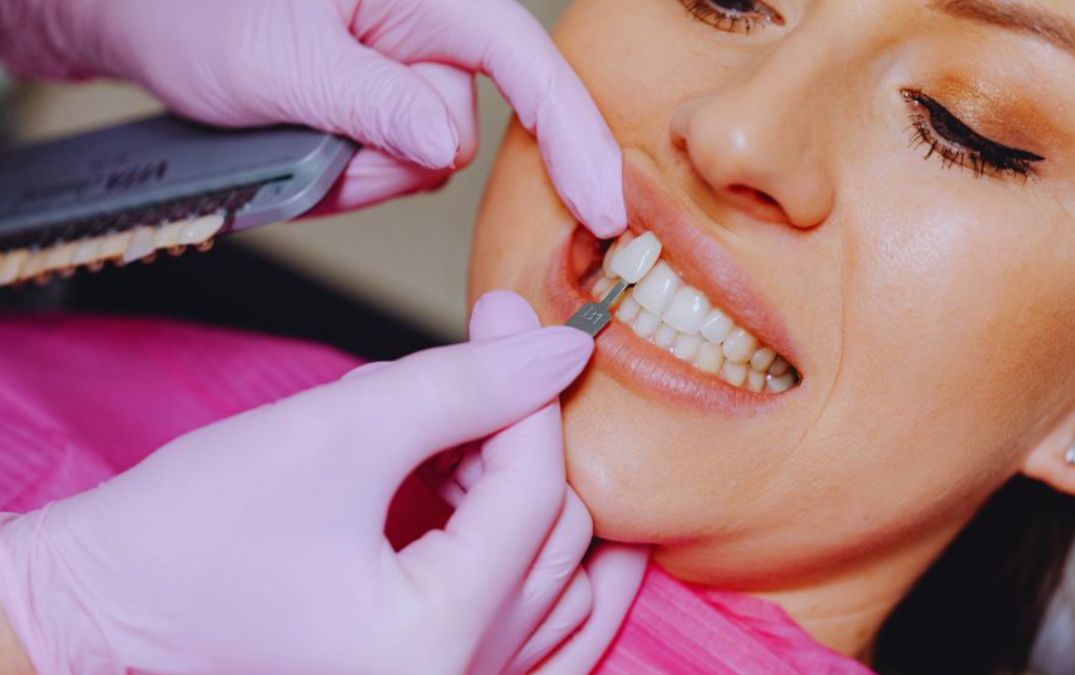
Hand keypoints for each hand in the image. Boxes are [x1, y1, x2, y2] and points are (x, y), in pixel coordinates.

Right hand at [0, 294, 633, 673]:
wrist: (104, 608)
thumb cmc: (187, 533)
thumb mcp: (336, 432)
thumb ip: (462, 386)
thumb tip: (559, 349)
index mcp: (432, 642)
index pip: (535, 493)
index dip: (527, 390)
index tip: (507, 316)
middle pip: (559, 540)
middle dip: (523, 441)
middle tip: (476, 371)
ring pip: (564, 588)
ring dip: (531, 500)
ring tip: (463, 443)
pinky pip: (540, 631)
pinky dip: (528, 556)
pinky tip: (485, 496)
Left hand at [1, 0, 624, 234]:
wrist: (146, 20)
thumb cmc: (199, 11)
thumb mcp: (281, 60)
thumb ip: (373, 102)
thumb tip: (446, 146)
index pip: (525, 65)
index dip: (573, 138)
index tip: (603, 210)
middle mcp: (430, 33)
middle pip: (459, 134)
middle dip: (387, 158)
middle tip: (310, 138)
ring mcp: (408, 75)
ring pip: (418, 164)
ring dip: (354, 170)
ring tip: (291, 129)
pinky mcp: (387, 110)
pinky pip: (388, 171)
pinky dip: (343, 176)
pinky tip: (300, 143)